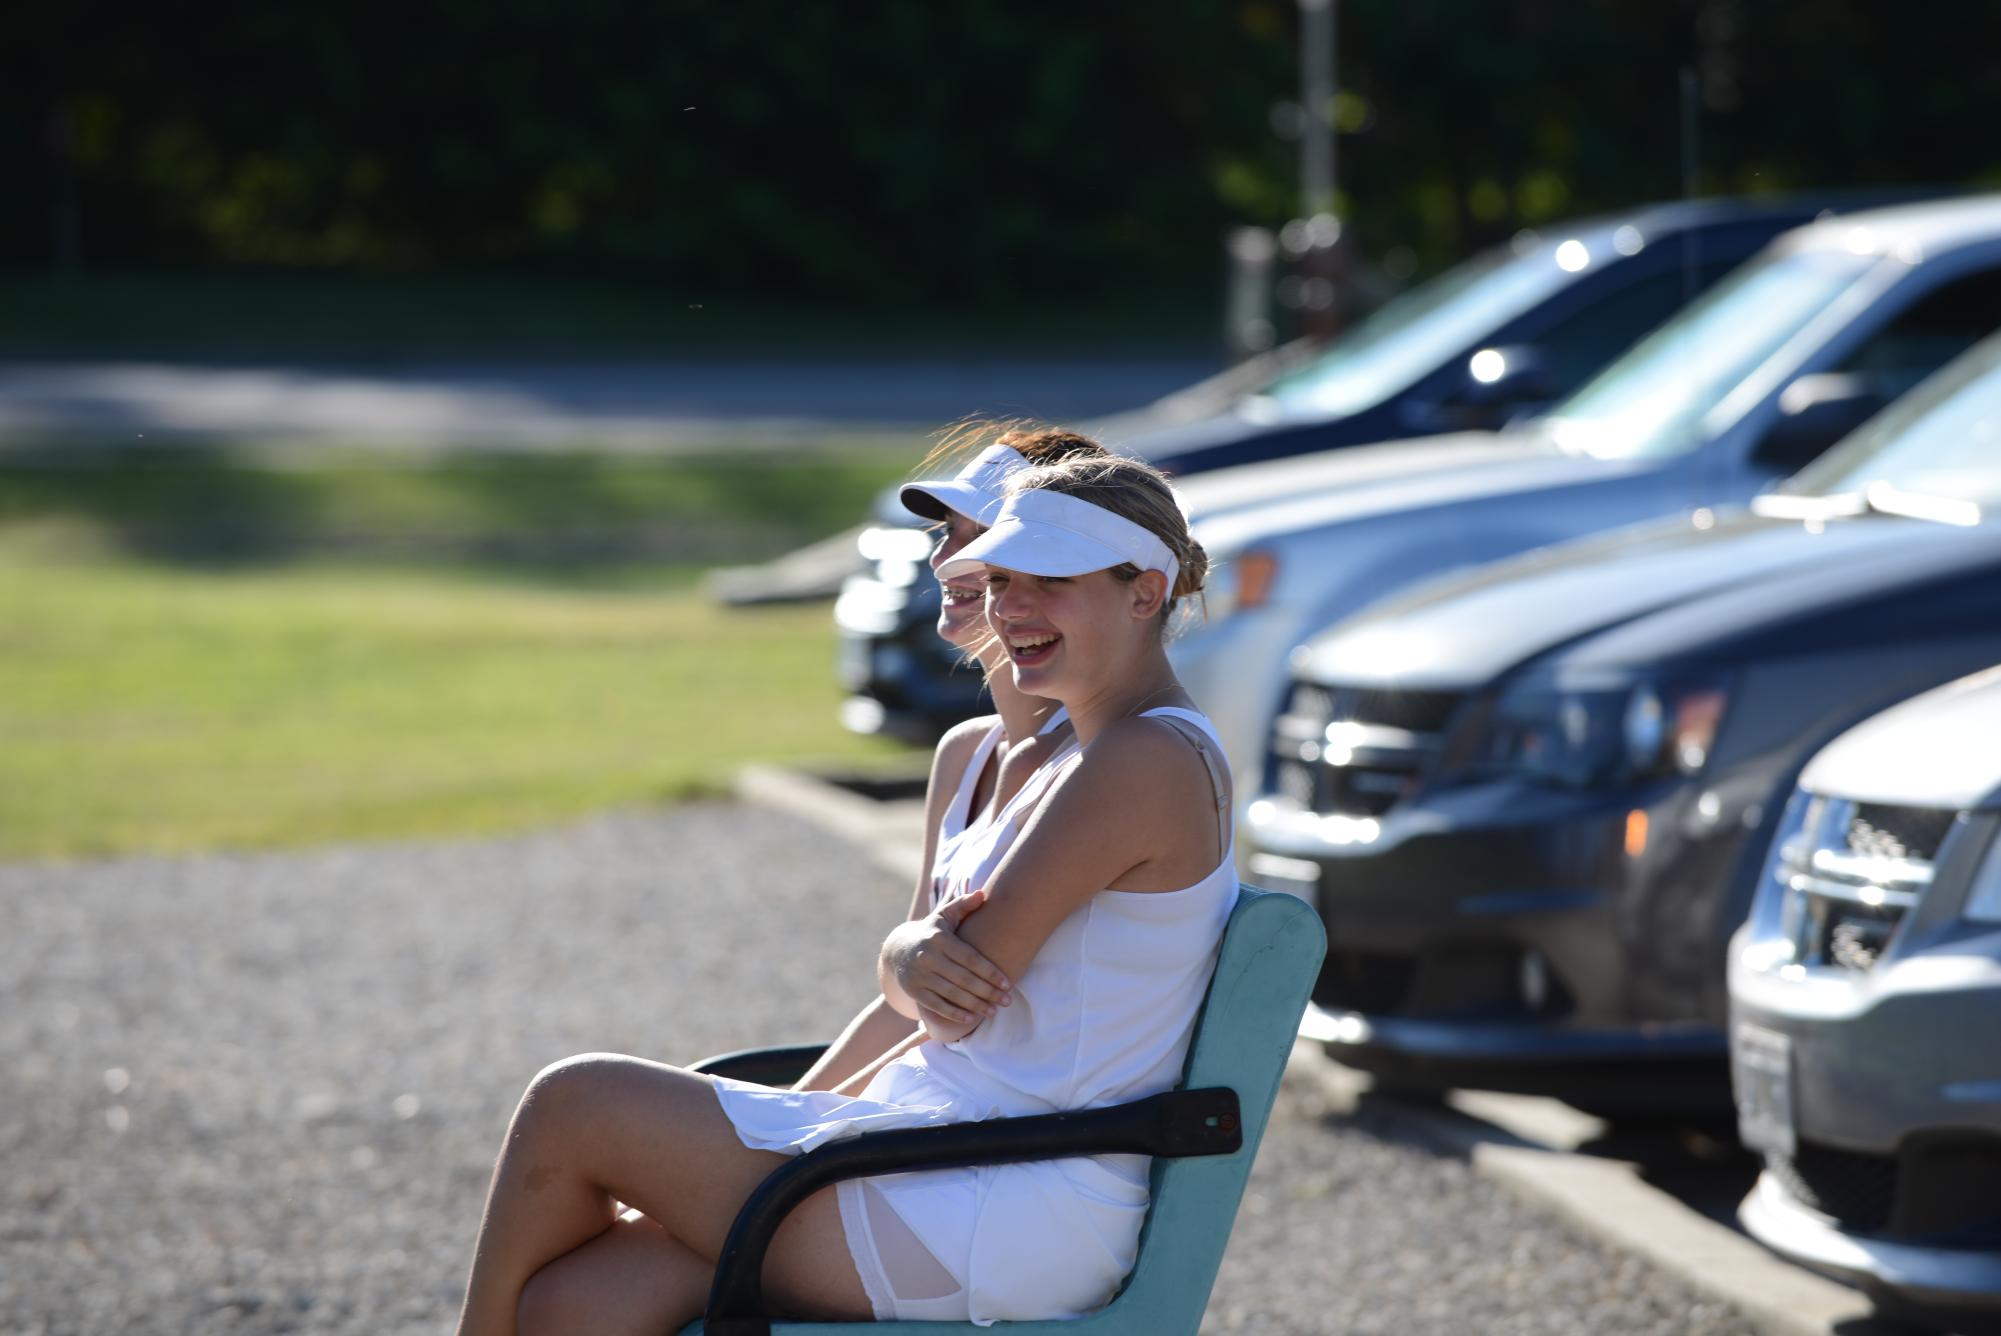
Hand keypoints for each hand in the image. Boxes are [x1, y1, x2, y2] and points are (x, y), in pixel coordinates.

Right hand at [882, 890, 1012, 1025]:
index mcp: (939, 938)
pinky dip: (954, 1013)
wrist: (898, 949)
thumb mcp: (944, 916)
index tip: (1007, 983)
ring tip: (994, 1011)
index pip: (969, 958)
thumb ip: (963, 905)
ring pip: (952, 994)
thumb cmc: (932, 932)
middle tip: (1007, 1001)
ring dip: (975, 1005)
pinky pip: (936, 1005)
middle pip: (963, 979)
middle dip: (987, 992)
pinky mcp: (914, 990)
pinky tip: (972, 1018)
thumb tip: (983, 894)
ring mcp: (919, 975)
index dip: (989, 972)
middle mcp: (928, 957)